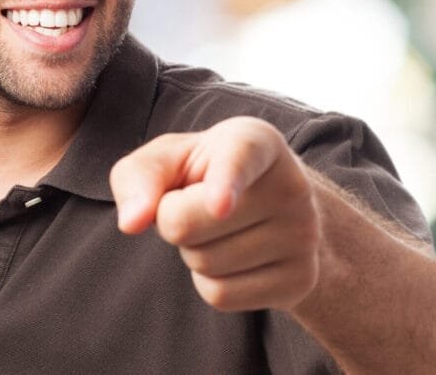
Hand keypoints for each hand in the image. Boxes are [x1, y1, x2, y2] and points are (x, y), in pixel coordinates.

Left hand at [110, 116, 319, 311]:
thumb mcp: (167, 159)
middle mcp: (290, 185)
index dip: (225, 180)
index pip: (240, 158)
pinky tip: (231, 256)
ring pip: (203, 264)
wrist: (266, 206)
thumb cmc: (202, 173)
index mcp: (255, 141)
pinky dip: (209, 281)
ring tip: (218, 228)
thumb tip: (131, 222)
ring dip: (191, 251)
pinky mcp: (301, 279)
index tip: (218, 205)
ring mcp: (303, 236)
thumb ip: (138, 177)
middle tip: (196, 204)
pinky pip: (220, 295)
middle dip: (172, 220)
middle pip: (185, 224)